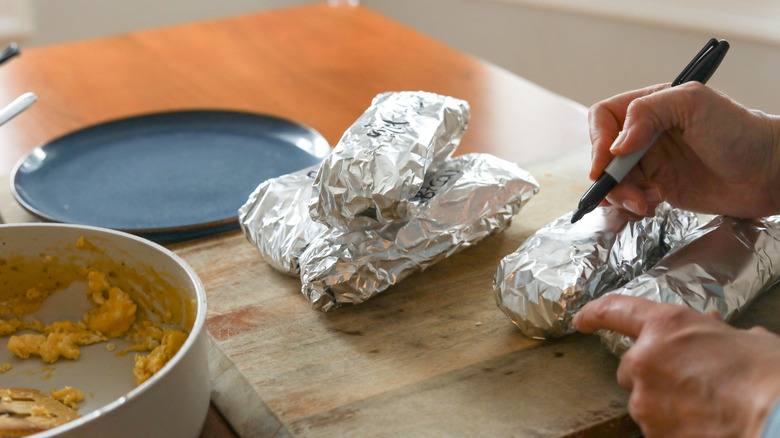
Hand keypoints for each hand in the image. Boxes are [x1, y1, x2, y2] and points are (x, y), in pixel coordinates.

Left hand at [572, 295, 779, 437]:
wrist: (775, 422)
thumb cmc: (766, 376)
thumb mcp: (743, 340)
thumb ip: (716, 331)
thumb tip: (714, 325)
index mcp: (665, 326)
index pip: (615, 310)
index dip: (595, 313)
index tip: (582, 319)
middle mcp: (644, 360)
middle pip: (630, 367)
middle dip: (652, 372)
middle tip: (687, 378)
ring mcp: (645, 401)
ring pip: (643, 400)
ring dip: (664, 401)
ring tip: (704, 405)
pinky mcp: (652, 433)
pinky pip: (656, 426)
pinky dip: (673, 426)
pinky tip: (703, 424)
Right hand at [588, 82, 779, 217]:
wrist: (770, 173)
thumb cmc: (740, 132)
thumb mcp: (694, 104)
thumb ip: (648, 111)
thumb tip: (616, 145)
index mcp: (651, 106)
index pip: (604, 117)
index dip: (598, 140)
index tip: (606, 164)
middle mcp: (646, 133)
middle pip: (603, 153)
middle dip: (609, 176)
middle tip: (627, 192)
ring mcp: (652, 162)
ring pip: (614, 180)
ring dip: (621, 195)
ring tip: (645, 203)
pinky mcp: (659, 188)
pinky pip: (629, 198)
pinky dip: (632, 205)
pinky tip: (654, 205)